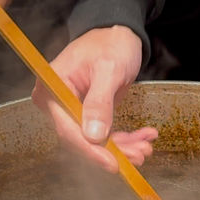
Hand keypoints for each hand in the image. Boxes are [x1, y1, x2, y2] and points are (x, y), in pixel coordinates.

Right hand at [31, 26, 156, 172]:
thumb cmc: (110, 44)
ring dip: (124, 147)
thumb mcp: (108, 70)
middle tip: (141, 154)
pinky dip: (126, 139)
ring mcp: (72, 110)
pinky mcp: (88, 115)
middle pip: (83, 139)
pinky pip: (105, 135)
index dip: (91, 150)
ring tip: (146, 147)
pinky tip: (145, 137)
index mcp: (52, 88)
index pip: (68, 129)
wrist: (118, 35)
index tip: (113, 164)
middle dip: (114, 150)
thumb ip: (100, 103)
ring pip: (97, 141)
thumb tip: (93, 135)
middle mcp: (57, 103)